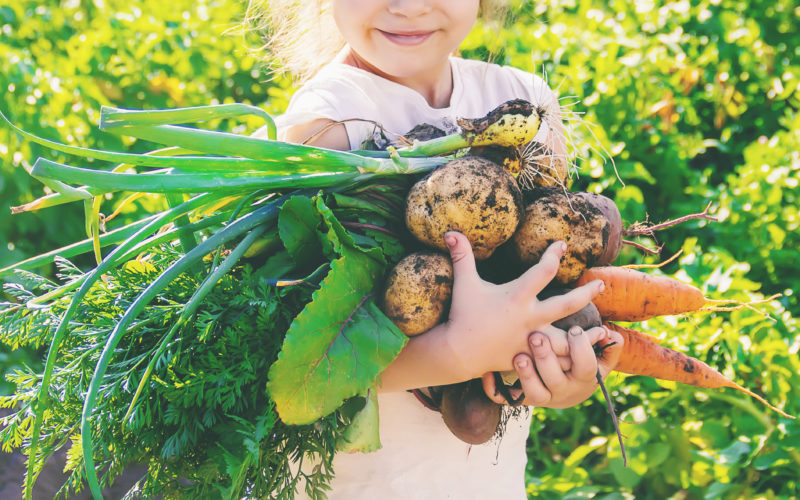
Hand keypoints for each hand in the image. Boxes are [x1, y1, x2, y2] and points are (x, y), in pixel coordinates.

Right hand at [440, 231, 604, 380]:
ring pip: (568, 339)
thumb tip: (450, 231)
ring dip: (586, 335)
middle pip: (567, 304)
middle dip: (586, 293)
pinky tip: (584, 356)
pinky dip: (571, 359)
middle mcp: (529, 318)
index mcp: (517, 297)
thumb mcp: (464, 283)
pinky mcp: (531, 357)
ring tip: (604, 331)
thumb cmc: (463, 315)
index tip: (562, 245)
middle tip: (601, 283)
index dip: (554, 254)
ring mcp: (532, 340)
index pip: (543, 271)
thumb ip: (461, 257)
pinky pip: (556, 360)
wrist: (458, 353)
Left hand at [482, 325, 624, 408]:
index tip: (574, 329)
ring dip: (525, 375)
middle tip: (537, 337)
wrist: (563, 391)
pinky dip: (494, 388)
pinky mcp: (520, 399)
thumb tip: (612, 336)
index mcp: (582, 378)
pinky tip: (486, 373)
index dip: (581, 349)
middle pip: (555, 380)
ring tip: (518, 356)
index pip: (586, 367)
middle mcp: (561, 391)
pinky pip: (504, 399)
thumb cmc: (579, 364)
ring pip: (533, 393)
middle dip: (546, 359)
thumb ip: (609, 347)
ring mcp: (540, 396)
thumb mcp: (599, 358)